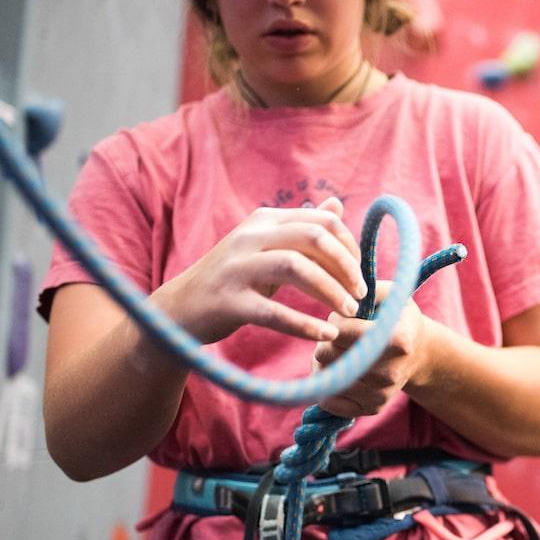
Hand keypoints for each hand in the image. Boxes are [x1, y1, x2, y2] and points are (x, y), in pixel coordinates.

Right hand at [150, 196, 366, 343]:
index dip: (350, 247)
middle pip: (314, 238)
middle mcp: (250, 237)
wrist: (178, 309)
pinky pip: (274, 312)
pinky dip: (304, 324)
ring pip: (297, 268)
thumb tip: (337, 205)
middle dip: (346, 267)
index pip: (321, 222)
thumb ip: (302, 227)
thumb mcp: (267, 247)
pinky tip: (325, 335)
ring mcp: (237, 268)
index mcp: (265, 220)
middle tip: (361, 294)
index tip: (361, 274)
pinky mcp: (228, 302)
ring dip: (331, 292)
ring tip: (348, 313)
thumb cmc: (234, 278)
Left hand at [312, 280, 433, 417]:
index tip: (344, 318)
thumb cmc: (398, 319)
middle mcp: (389, 372)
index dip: (335, 321)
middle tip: (339, 337)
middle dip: (327, 342)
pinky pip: (329, 402)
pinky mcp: (372, 408)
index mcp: (396, 340)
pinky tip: (341, 374)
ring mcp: (381, 393)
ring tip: (340, 353)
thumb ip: (365, 287)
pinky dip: (328, 388)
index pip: (340, 331)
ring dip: (324, 364)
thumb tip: (337, 293)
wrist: (420, 354)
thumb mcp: (391, 295)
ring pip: (325, 378)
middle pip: (327, 355)